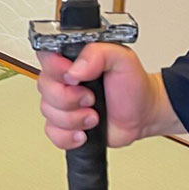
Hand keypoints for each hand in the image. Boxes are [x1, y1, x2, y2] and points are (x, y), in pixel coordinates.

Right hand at [36, 43, 181, 148]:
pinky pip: (52, 132)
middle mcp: (64, 79)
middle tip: (91, 98)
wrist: (143, 115)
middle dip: (69, 98)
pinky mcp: (66, 124)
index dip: (55, 68)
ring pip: (48, 111)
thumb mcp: (122, 59)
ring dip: (74, 119)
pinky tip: (84, 132)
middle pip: (45, 87)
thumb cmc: (133, 85)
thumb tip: (75, 69)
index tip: (73, 77)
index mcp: (73, 58)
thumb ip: (98, 54)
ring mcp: (63, 102)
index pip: (46, 56)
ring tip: (94, 116)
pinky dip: (68, 136)